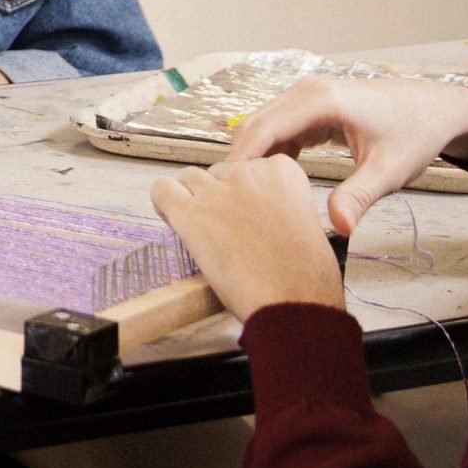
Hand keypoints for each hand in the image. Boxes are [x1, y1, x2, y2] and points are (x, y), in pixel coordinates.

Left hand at [150, 156, 345, 318]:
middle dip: (219, 195)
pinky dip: (164, 201)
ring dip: (192, 198)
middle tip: (226, 227)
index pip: (248, 166)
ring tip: (202, 226)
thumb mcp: (305, 222)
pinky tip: (174, 218)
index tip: (248, 212)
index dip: (245, 191)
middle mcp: (247, 174)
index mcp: (282, 172)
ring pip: (189, 177)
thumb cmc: (305, 276)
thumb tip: (256, 210)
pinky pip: (162, 190)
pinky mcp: (190, 213)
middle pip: (217, 171)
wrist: (293, 301)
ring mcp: (216, 192)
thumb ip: (278, 204)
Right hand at [225, 74, 467, 235]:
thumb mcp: (389, 171)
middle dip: (240, 160)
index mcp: (319, 100)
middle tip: (230, 198)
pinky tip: (273, 180)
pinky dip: (272, 152)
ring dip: (255, 157)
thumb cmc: (415, 134)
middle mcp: (305, 92)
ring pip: (263, 126)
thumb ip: (358, 197)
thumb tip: (338, 228)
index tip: (226, 190)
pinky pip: (279, 128)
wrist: (436, 109)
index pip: (263, 129)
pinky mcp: (310, 106)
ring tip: (247, 194)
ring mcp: (306, 96)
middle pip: (255, 125)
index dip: (241, 159)